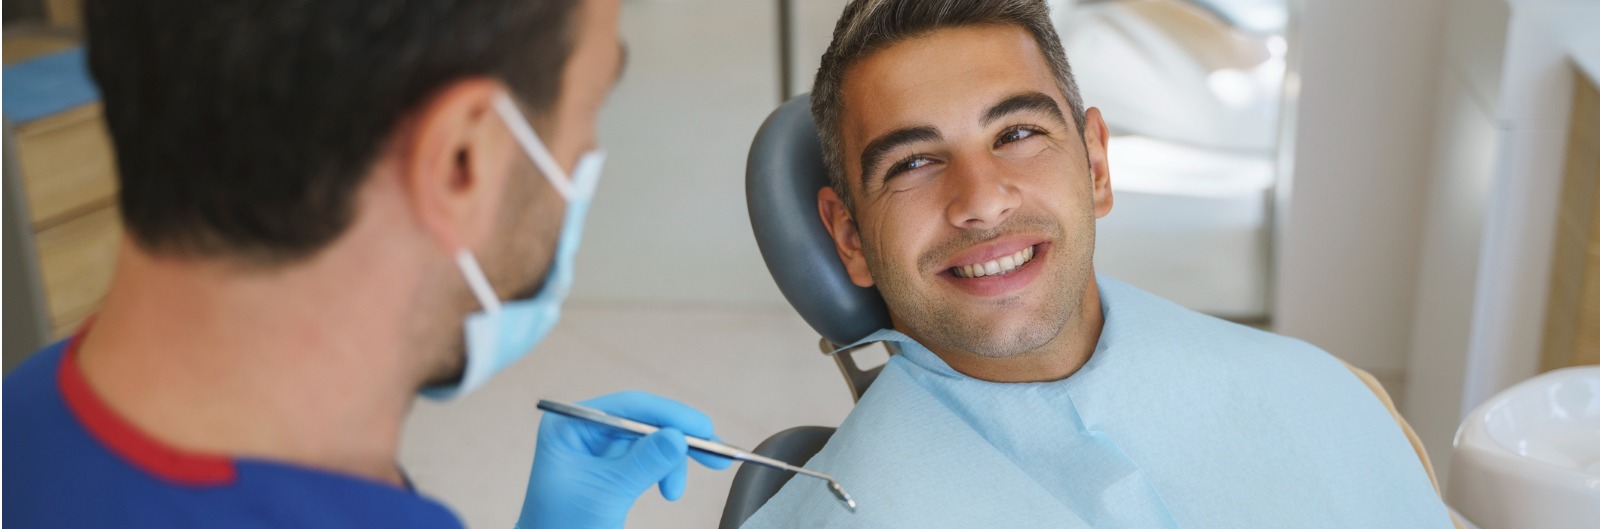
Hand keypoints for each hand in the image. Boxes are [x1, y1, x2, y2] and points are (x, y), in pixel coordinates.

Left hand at [516, 391, 732, 528]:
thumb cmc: (562, 526)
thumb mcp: (606, 493)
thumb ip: (642, 463)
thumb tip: (679, 436)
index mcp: (569, 425)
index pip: (627, 406)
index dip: (669, 415)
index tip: (704, 429)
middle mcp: (584, 429)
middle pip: (644, 420)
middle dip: (678, 440)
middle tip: (715, 454)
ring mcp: (598, 447)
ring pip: (651, 440)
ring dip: (672, 463)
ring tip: (674, 492)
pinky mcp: (612, 466)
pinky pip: (648, 458)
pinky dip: (664, 471)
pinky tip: (669, 490)